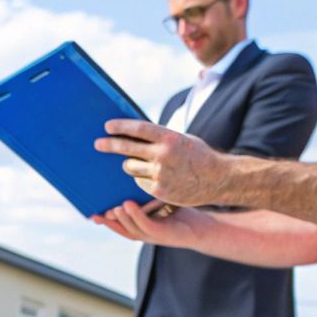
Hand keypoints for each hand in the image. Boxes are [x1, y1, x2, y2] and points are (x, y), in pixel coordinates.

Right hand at [90, 200, 209, 248]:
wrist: (203, 226)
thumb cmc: (181, 210)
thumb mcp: (160, 198)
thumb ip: (147, 189)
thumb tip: (136, 164)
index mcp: (139, 225)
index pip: (117, 221)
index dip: (103, 216)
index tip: (89, 208)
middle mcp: (142, 232)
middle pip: (119, 227)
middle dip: (105, 220)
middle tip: (92, 210)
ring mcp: (151, 235)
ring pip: (130, 227)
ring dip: (119, 218)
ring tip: (110, 206)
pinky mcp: (162, 233)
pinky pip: (145, 224)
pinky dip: (135, 216)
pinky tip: (127, 204)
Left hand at [93, 119, 226, 206]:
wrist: (218, 179)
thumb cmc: (198, 156)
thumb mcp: (181, 139)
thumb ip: (160, 138)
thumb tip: (134, 134)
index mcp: (169, 138)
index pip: (138, 129)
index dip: (120, 127)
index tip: (107, 126)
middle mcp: (163, 155)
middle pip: (127, 148)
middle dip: (110, 145)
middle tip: (98, 143)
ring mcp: (160, 174)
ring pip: (130, 167)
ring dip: (129, 165)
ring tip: (137, 164)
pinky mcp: (159, 190)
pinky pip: (139, 182)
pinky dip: (142, 179)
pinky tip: (152, 178)